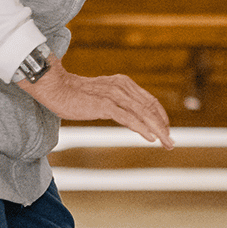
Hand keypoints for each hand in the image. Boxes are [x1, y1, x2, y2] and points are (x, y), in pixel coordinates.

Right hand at [16, 65, 173, 146]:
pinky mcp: (105, 105)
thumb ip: (116, 104)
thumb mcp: (101, 97)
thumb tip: (129, 118)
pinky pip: (129, 118)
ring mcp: (114, 95)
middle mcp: (122, 87)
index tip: (166, 131)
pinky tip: (151, 138)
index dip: (160, 117)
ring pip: (143, 114)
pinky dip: (142, 128)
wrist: (55, 88)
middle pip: (150, 108)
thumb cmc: (75, 95)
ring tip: (166, 144)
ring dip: (158, 130)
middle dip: (163, 127)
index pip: (149, 101)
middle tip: (171, 143)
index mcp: (124, 83)